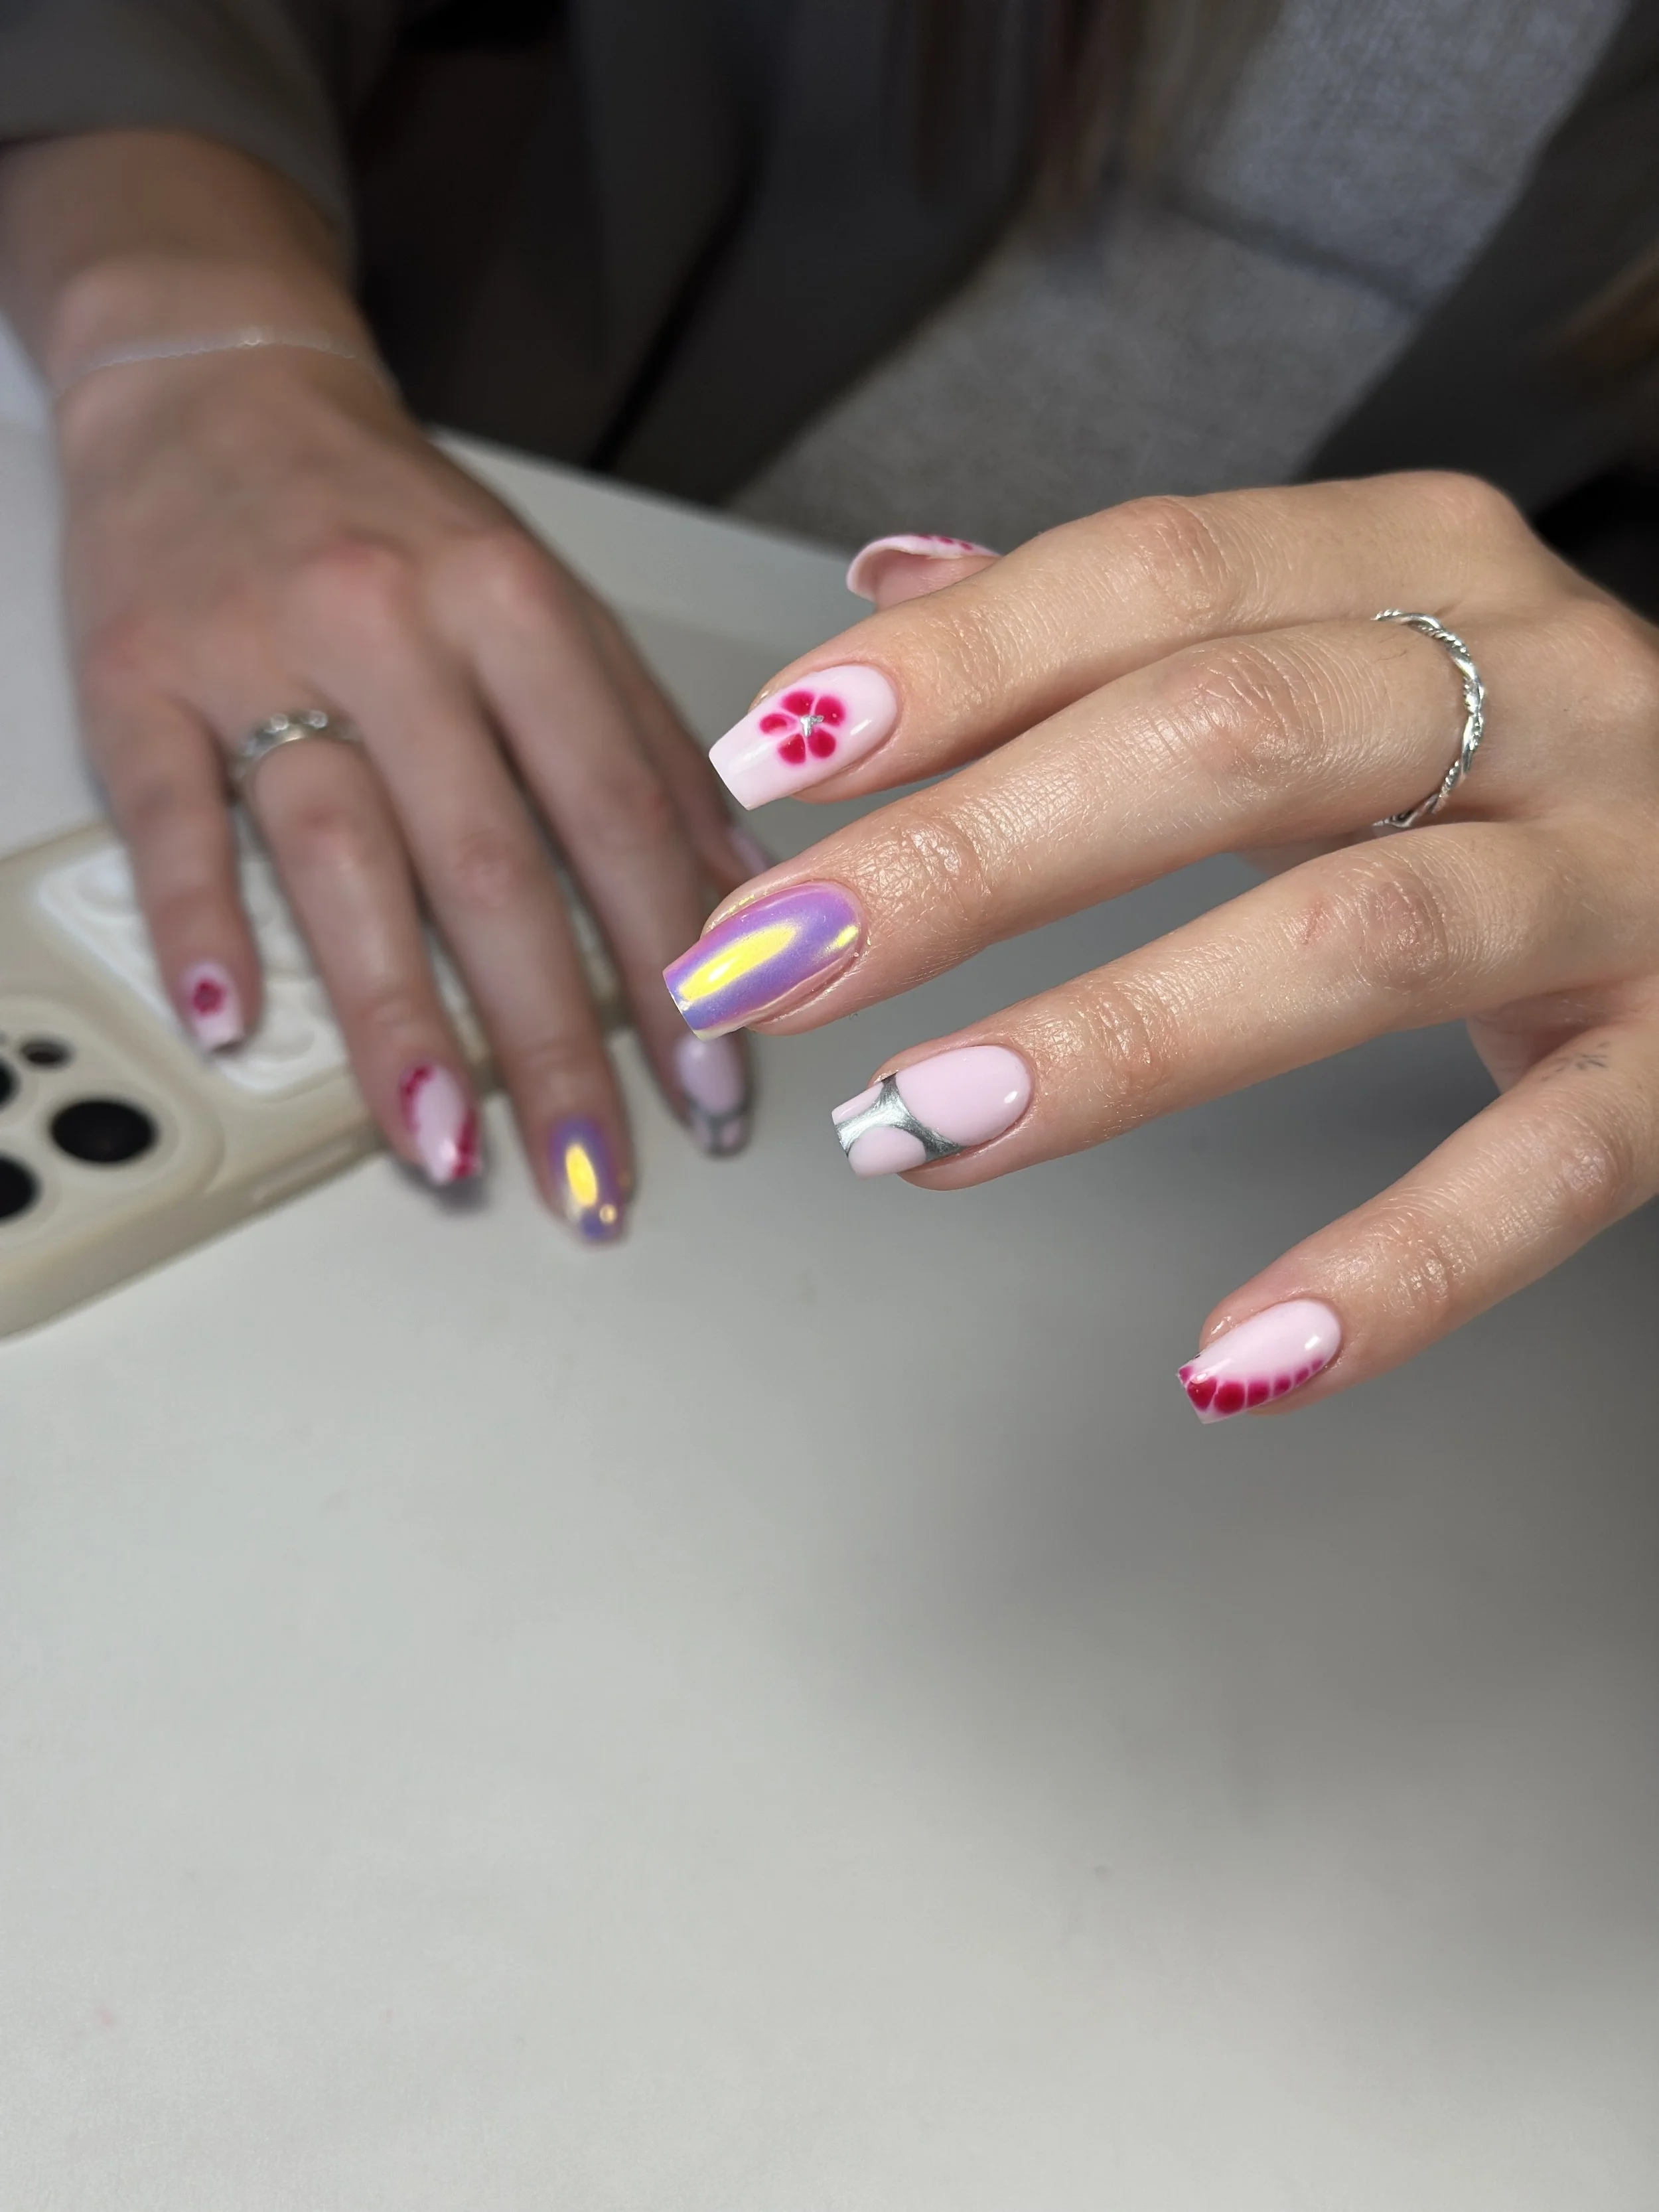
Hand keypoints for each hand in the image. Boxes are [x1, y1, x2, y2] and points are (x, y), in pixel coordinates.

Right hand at [58, 344, 757, 1231]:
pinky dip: (201, 923)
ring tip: (447, 1148)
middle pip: (492, 863)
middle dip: (557, 1041)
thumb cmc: (397, 517)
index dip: (676, 962)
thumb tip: (734, 892)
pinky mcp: (135, 677)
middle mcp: (394, 624)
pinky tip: (231, 1019)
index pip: (618, 812)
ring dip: (396, 1020)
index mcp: (516, 603)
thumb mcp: (544, 595)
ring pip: (341, 857)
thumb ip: (639, 737)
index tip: (714, 1084)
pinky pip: (168, 815)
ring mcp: (256, 651)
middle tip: (594, 1172)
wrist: (218, 380)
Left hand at [667, 479, 1658, 1414]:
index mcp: (1421, 566)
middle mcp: (1539, 688)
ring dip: (1115, 1040)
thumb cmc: (1524, 756)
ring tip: (914, 1129)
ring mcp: (1630, 874)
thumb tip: (886, 587)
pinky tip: (1234, 1354)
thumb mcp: (1347, 640)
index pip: (1154, 575)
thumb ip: (1131, 622)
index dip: (949, 669)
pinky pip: (1549, 1171)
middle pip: (1224, 740)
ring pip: (1357, 936)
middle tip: (772, 964)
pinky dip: (1392, 1266)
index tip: (769, 769)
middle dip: (971, 856)